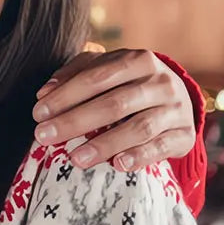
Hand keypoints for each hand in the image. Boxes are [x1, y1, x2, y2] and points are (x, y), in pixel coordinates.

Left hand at [32, 48, 194, 170]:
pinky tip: (117, 165)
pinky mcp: (184, 135)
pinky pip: (161, 147)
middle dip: (75, 121)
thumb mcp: (106, 70)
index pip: (96, 77)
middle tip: (45, 136)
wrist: (178, 100)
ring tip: (75, 158)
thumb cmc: (131, 83)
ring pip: (138, 127)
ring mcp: (176, 109)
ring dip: (104, 144)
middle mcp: (160, 82)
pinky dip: (139, 156)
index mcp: (138, 60)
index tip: (39, 114)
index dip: (65, 95)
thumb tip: (44, 93)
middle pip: (114, 103)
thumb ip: (75, 75)